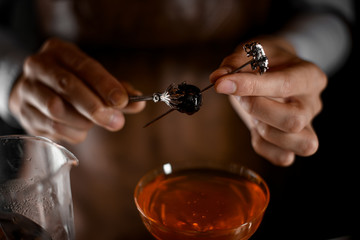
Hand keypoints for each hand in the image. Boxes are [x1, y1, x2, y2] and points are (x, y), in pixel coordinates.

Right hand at [9, 38, 144, 143]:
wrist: (34, 89)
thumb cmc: (72, 82)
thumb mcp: (92, 77)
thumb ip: (115, 89)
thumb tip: (139, 102)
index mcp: (60, 52)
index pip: (84, 66)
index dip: (104, 85)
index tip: (122, 102)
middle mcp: (39, 66)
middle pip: (67, 86)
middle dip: (95, 107)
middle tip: (116, 122)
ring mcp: (27, 89)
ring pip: (57, 110)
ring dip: (83, 122)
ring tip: (93, 123)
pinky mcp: (23, 112)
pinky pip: (52, 128)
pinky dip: (72, 132)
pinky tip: (79, 129)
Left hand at [210, 37, 326, 165]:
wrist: (277, 68)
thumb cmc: (266, 60)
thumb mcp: (254, 51)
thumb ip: (236, 62)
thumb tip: (218, 79)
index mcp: (309, 76)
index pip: (284, 85)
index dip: (250, 86)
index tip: (221, 84)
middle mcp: (312, 103)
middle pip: (293, 121)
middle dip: (257, 110)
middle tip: (240, 96)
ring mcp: (307, 126)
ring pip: (298, 144)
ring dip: (263, 130)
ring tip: (252, 112)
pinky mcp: (292, 142)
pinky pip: (282, 157)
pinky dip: (264, 146)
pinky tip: (254, 127)